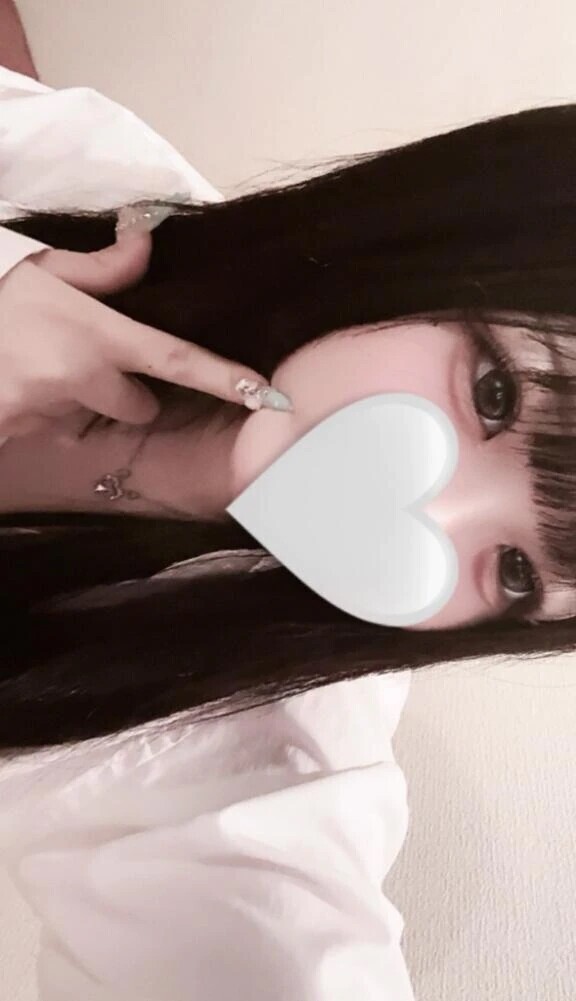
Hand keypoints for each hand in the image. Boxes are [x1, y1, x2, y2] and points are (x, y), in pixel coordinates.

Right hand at [0, 230, 283, 437]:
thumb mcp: (43, 270)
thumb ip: (102, 268)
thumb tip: (147, 239)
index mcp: (96, 333)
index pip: (176, 360)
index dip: (224, 379)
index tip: (265, 395)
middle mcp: (81, 378)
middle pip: (139, 406)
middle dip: (125, 393)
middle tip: (83, 360)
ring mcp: (51, 410)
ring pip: (91, 417)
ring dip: (78, 401)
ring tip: (38, 365)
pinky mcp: (24, 430)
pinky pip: (55, 429)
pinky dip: (45, 413)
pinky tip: (19, 384)